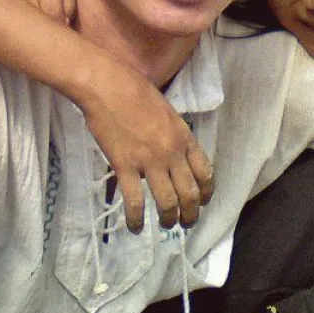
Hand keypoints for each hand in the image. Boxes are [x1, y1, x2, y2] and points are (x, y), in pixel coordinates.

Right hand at [81, 61, 212, 229]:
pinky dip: (136, 218)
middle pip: (189, 193)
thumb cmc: (134, 89)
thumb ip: (172, 132)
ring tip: (166, 225)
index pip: (205, 172)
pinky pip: (135, 200)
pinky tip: (135, 227)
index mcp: (183, 136)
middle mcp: (172, 153)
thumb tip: (170, 148)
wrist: (107, 85)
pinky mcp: (126, 167)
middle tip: (186, 223)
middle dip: (190, 213)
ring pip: (168, 202)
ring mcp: (150, 161)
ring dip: (169, 219)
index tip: (202, 202)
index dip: (206, 192)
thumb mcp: (165, 109)